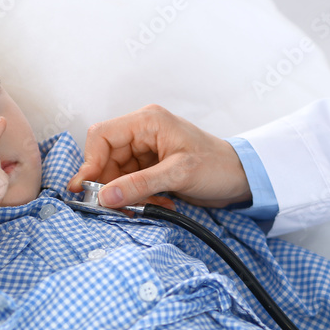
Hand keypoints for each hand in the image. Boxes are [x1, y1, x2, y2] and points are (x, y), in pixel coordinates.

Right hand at [68, 104, 251, 207]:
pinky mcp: (151, 168)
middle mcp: (142, 132)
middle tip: (116, 207)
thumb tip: (104, 197)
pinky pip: (130, 183)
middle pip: (105, 158)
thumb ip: (139, 185)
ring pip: (116, 174)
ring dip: (126, 194)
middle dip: (110, 184)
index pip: (101, 135)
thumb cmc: (217, 166)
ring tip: (147, 206)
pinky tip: (157, 203)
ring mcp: (146, 151)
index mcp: (147, 122)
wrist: (241, 178)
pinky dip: (138, 197)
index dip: (90, 162)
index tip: (88, 189)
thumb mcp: (178, 174)